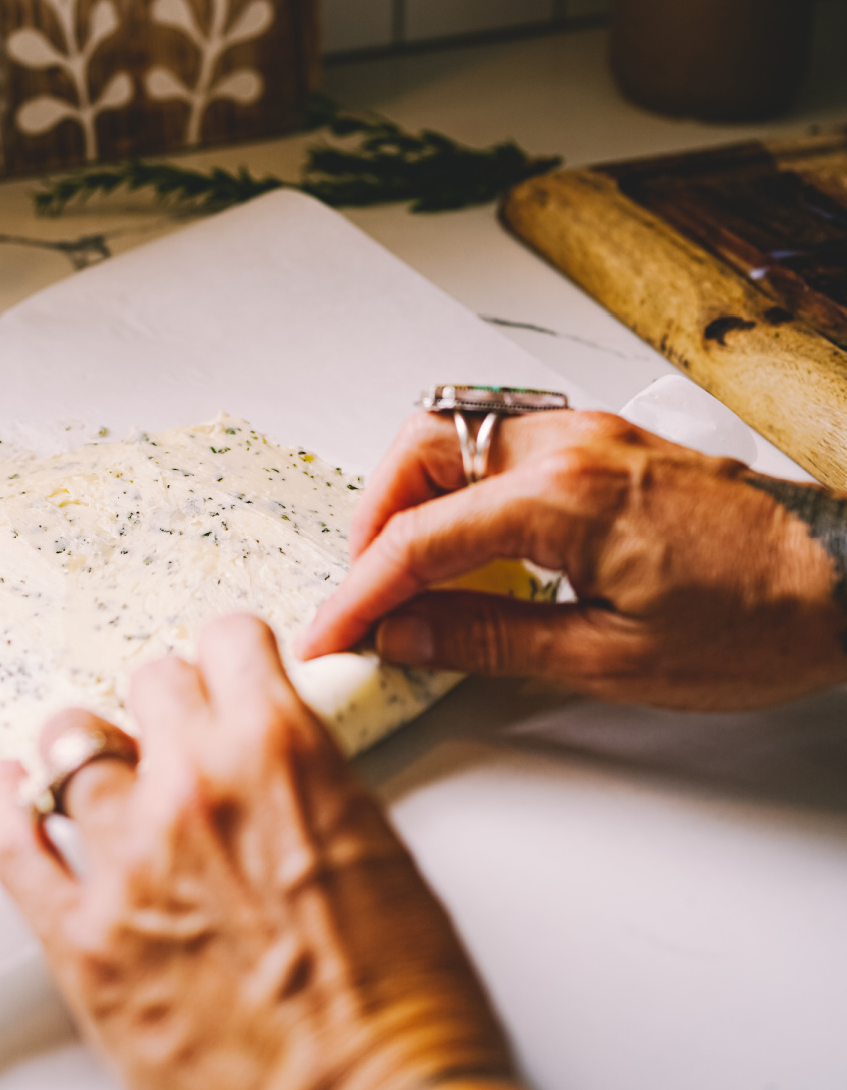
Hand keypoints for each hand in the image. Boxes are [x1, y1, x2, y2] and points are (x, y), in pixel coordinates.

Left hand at [0, 615, 554, 1089]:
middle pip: (149, 682)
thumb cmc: (402, 1002)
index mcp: (279, 748)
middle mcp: (193, 784)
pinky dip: (6, 807)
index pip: (226, 638)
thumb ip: (305, 781)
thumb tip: (263, 765)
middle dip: (170, 706)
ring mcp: (127, 860)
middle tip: (180, 739)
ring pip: (71, 746)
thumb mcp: (377, 843)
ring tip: (100, 769)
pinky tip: (8, 786)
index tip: (226, 672)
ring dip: (93, 754)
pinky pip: (15, 847)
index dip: (229, 656)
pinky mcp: (80, 941)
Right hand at [294, 410, 846, 711]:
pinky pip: (504, 440)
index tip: (330, 634)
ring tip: (415, 572)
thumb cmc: (758, 620)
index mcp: (562, 497)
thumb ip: (489, 639)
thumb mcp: (612, 659)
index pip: (419, 538)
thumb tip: (406, 634)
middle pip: (419, 446)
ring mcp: (588, 432)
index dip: (360, 593)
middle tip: (369, 592)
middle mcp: (566, 443)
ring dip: (418, 494)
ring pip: (458, 430)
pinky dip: (467, 484)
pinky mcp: (607, 440)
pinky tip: (480, 544)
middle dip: (374, 516)